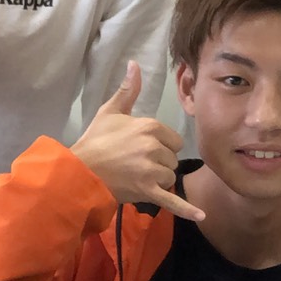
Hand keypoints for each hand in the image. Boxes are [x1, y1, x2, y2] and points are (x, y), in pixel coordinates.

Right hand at [71, 62, 203, 220]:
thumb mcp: (110, 111)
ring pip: (170, 177)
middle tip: (133, 163)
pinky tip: (202, 216)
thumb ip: (128, 90)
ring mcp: (151, 170)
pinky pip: (172, 201)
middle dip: (158, 163)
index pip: (172, 139)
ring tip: (134, 177)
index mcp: (149, 126)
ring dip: (157, 180)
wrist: (78, 172)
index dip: (159, 146)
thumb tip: (135, 64)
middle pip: (172, 159)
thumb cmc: (95, 141)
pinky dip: (187, 209)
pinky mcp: (148, 191)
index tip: (140, 148)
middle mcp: (154, 147)